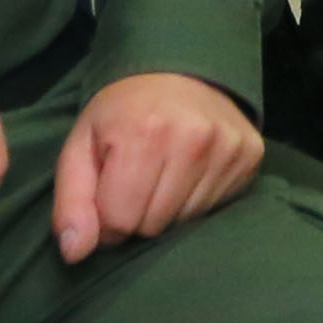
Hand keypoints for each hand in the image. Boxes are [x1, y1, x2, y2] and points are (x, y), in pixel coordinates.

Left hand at [50, 70, 262, 262]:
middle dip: (137, 214)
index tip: (108, 193)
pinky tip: (189, 172)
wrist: (180, 69)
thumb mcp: (81, 146)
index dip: (106, 217)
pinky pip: (214, 209)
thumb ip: (71, 202)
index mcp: (142, 134)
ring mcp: (227, 148)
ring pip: (185, 222)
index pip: (120, 221)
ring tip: (162, 175)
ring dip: (167, 210)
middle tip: (135, 182)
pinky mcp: (250, 156)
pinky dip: (195, 199)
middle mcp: (192, 140)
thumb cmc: (123, 112)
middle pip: (153, 225)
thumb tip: (75, 254)